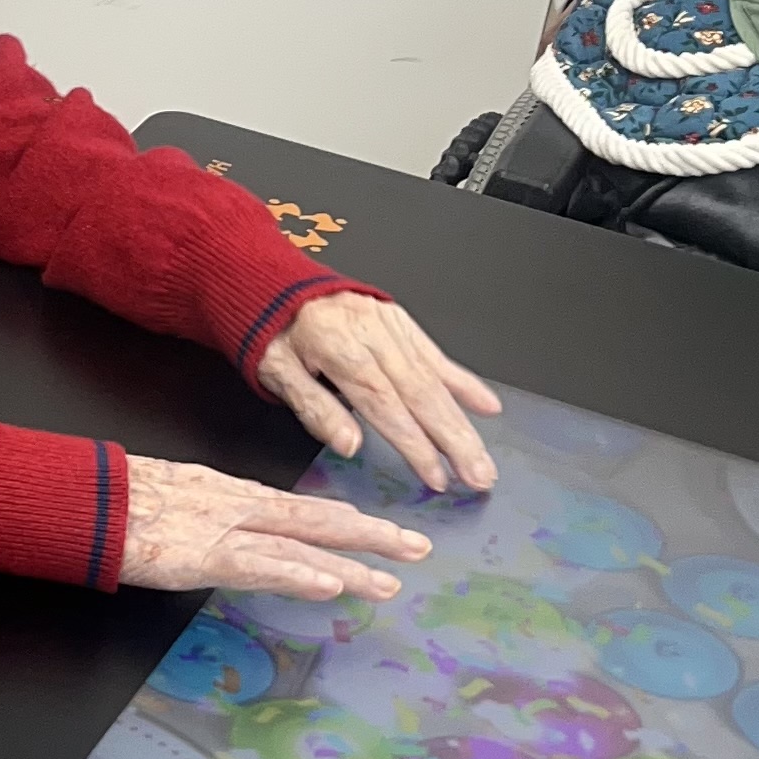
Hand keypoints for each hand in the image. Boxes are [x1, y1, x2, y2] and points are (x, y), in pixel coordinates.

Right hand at [123, 456, 431, 601]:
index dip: (345, 520)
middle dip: (369, 534)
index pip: (299, 509)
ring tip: (391, 580)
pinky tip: (330, 585)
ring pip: (298, 546)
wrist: (77, 496)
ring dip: (349, 563)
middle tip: (418, 547)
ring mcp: (221, 529)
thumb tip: (228, 535)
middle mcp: (236, 506)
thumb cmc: (111, 498)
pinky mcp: (199, 555)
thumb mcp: (168, 499)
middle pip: (315, 520)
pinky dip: (297, 575)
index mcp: (228, 494)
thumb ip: (204, 515)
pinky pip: (258, 567)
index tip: (381, 530)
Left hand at [257, 295, 500, 495]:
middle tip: (479, 477)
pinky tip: (487, 406)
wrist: (271, 281)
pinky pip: (435, 355)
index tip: (435, 476)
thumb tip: (349, 444)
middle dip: (455, 440)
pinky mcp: (399, 321)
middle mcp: (372, 334)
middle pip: (421, 394)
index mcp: (339, 347)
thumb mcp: (276, 372)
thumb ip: (314, 408)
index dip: (414, 443)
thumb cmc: (271, 331)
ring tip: (483, 460)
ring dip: (464, 423)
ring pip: (435, 379)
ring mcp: (390, 325)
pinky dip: (464, 382)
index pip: (384, 404)